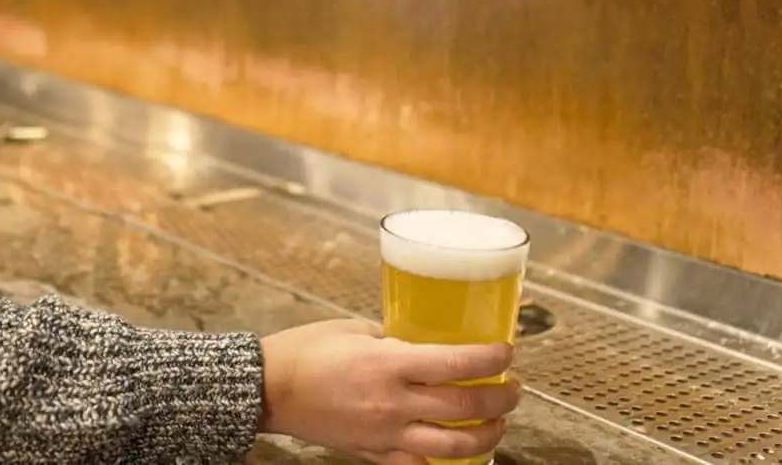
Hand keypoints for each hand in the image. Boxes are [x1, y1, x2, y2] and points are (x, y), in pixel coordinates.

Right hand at [259, 319, 519, 463]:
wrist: (267, 389)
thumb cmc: (305, 351)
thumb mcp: (355, 330)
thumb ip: (394, 340)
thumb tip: (424, 344)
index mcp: (388, 364)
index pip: (458, 364)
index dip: (492, 359)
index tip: (507, 351)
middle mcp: (393, 402)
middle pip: (466, 408)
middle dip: (502, 399)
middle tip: (513, 387)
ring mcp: (385, 434)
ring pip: (454, 446)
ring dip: (487, 435)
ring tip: (498, 423)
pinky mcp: (374, 453)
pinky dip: (446, 461)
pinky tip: (459, 450)